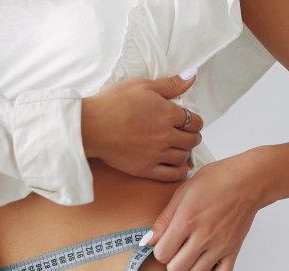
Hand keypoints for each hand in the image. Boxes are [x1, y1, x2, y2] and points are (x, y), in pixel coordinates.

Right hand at [81, 74, 203, 181]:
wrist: (93, 126)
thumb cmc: (113, 103)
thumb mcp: (143, 86)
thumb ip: (170, 85)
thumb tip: (192, 76)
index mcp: (167, 114)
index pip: (193, 121)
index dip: (195, 122)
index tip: (192, 122)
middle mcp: (165, 135)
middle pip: (191, 140)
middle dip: (193, 137)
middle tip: (190, 136)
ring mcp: (156, 154)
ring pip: (183, 157)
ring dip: (187, 153)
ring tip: (183, 150)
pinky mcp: (146, 169)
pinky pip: (171, 175)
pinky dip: (180, 172)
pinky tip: (180, 169)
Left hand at [145, 156, 262, 270]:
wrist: (248, 181)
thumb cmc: (216, 181)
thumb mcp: (182, 192)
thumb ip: (164, 219)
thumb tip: (148, 240)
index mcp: (187, 221)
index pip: (162, 254)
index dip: (160, 250)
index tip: (166, 242)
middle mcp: (203, 237)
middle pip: (176, 270)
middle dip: (172, 262)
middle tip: (178, 250)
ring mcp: (219, 247)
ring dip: (189, 269)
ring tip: (192, 255)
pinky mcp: (233, 251)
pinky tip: (207, 263)